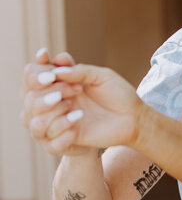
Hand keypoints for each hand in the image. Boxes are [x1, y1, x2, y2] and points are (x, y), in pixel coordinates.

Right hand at [22, 56, 143, 155]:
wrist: (134, 118)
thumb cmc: (118, 95)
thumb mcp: (101, 76)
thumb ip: (79, 71)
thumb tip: (56, 68)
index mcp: (58, 85)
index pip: (30, 77)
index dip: (36, 71)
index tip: (47, 59)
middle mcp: (53, 104)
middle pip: (28, 98)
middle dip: (51, 91)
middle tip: (78, 89)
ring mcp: (57, 123)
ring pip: (31, 120)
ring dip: (52, 110)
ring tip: (75, 108)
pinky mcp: (66, 140)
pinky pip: (48, 139)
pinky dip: (62, 126)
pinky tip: (79, 120)